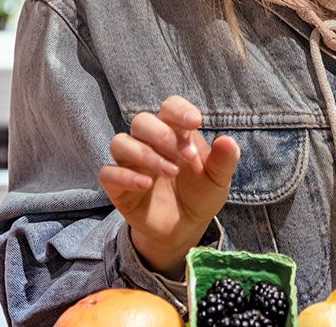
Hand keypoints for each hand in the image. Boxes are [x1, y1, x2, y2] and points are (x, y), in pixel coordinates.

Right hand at [98, 96, 240, 278]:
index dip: (179, 110)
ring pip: (120, 142)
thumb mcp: (217, 180)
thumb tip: (228, 141)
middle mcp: (148, 143)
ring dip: (145, 154)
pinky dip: (125, 176)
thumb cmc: (200, 195)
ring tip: (170, 172)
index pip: (169, 107)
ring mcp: (131, 164)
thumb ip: (223, 161)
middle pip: (141, 121)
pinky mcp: (117, 186)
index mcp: (174, 133)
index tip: (195, 122)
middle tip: (185, 157)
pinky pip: (108, 173)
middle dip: (162, 135)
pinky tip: (146, 185)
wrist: (185, 228)